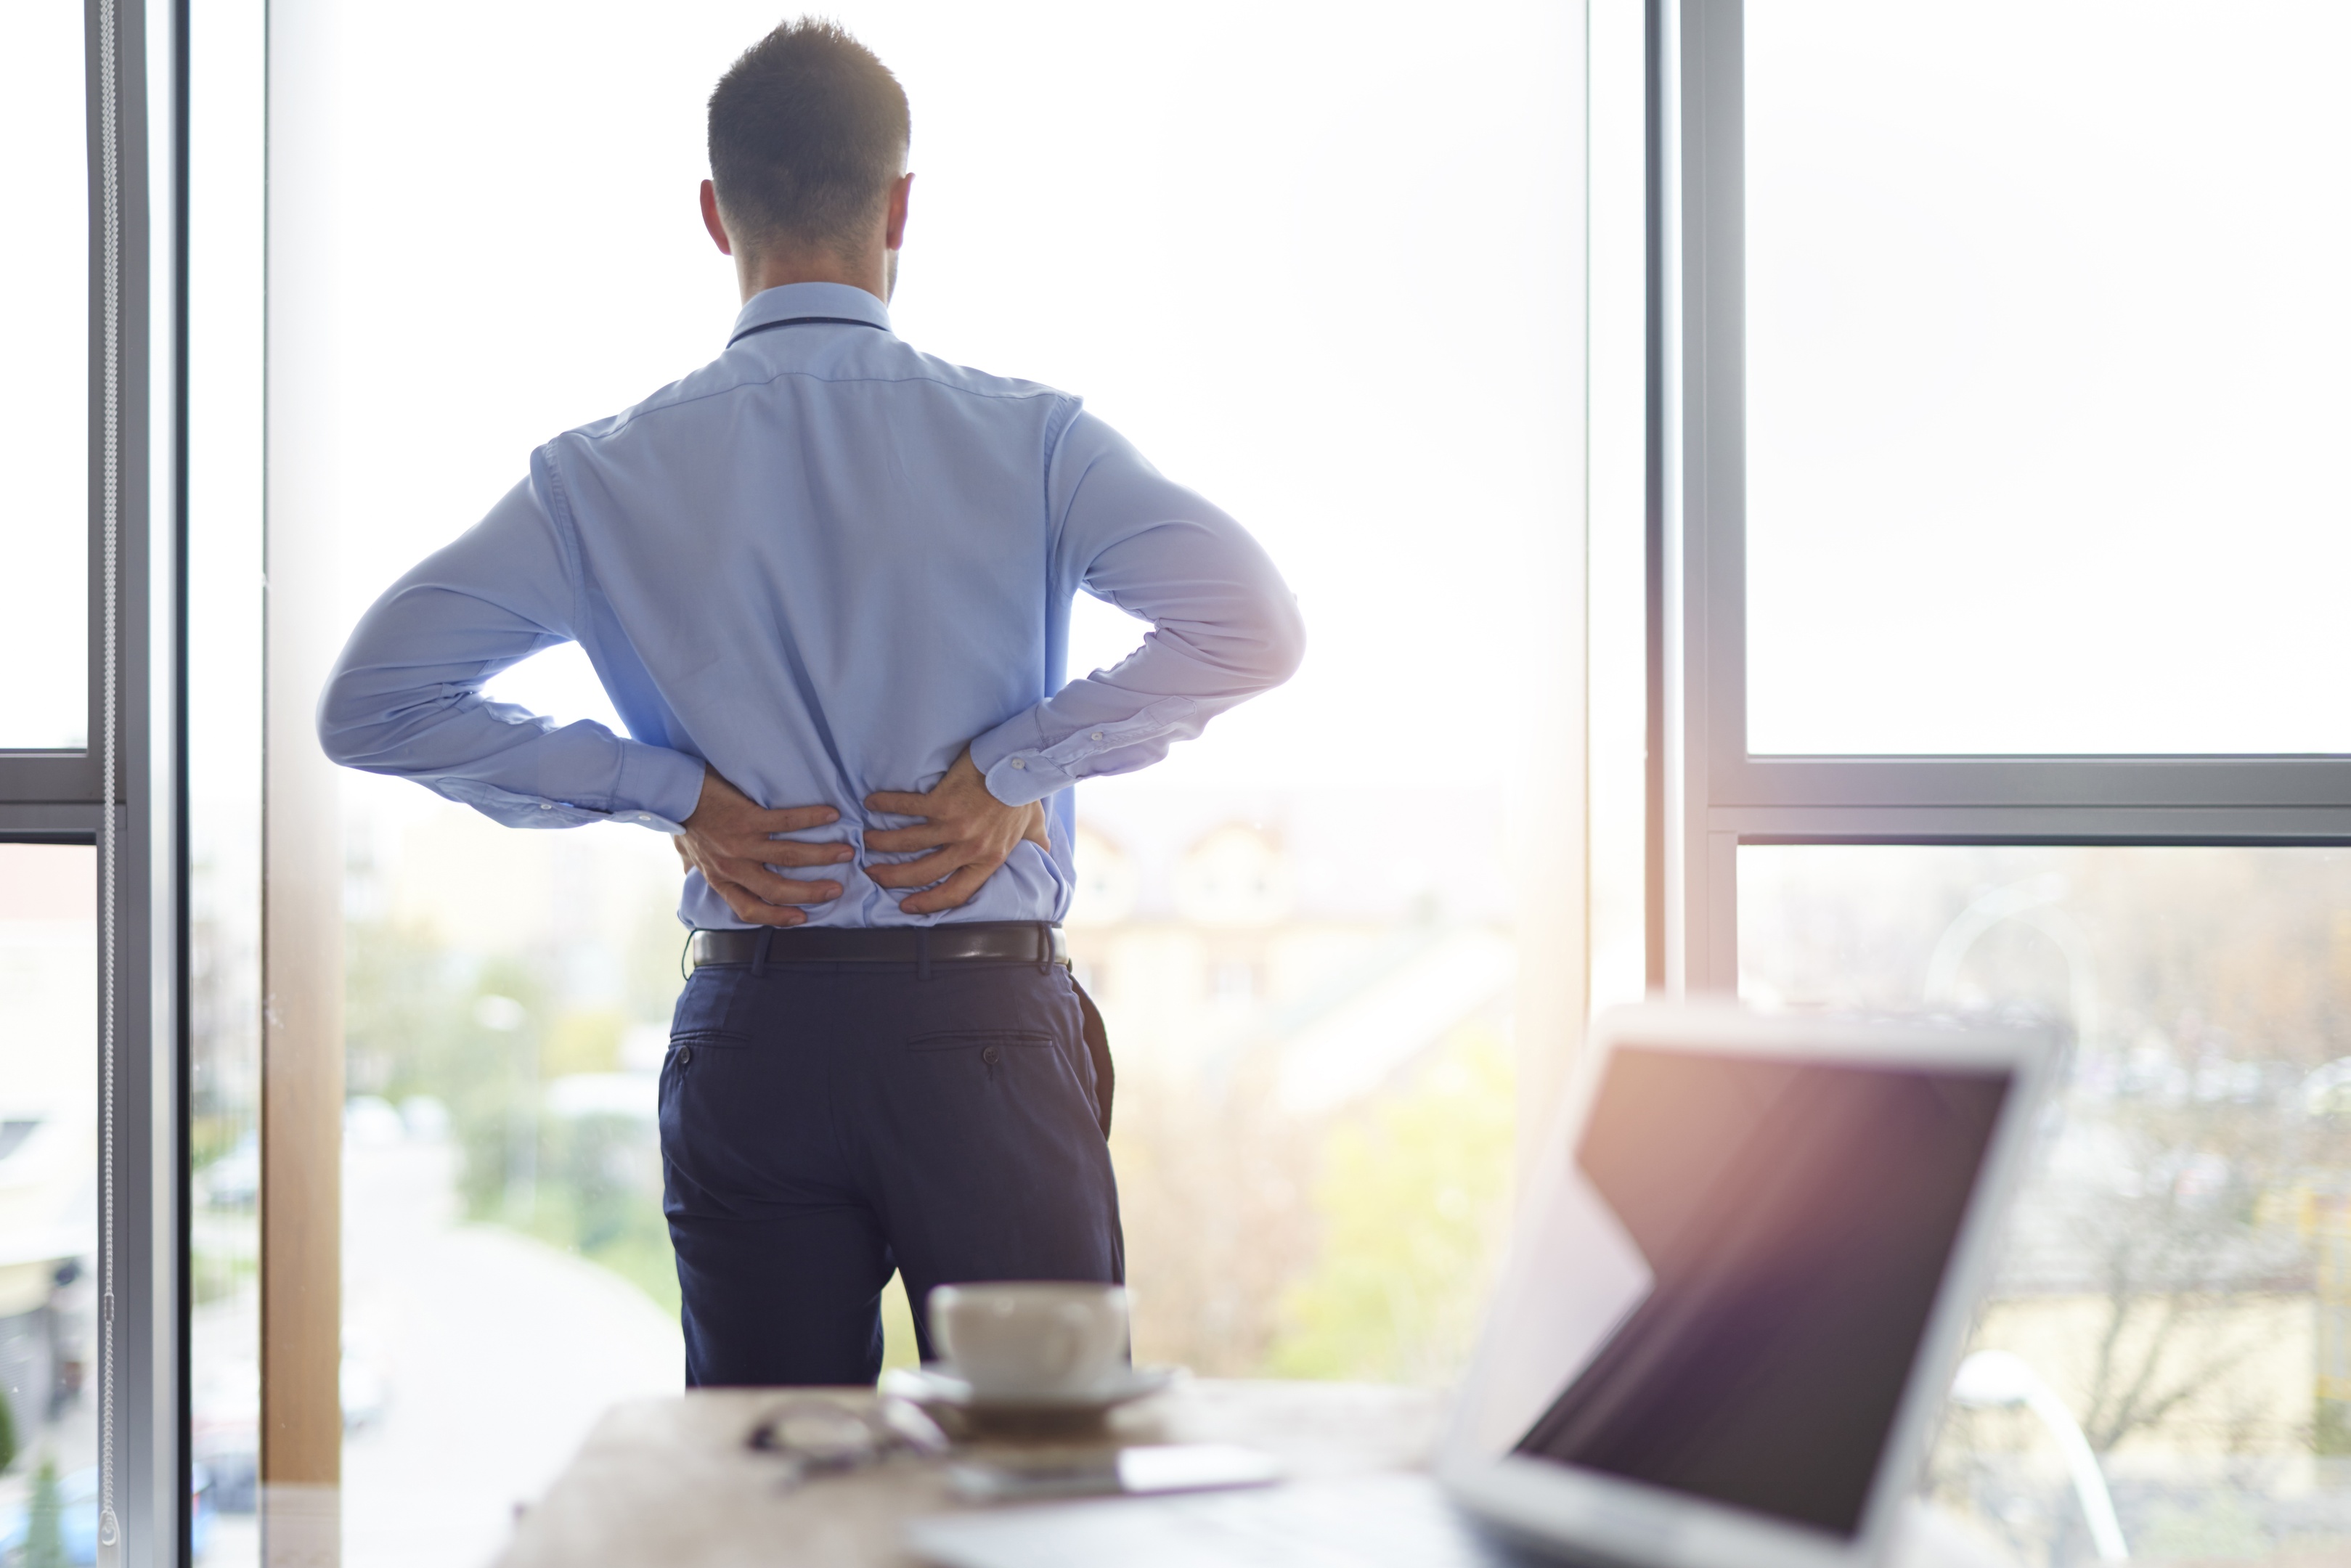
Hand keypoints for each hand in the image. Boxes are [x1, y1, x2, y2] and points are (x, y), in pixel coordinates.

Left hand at [675, 768, 852, 926]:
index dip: (777, 918)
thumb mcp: (684, 850)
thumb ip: (693, 865)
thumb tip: (691, 873)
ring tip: (846, 852)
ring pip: (788, 856)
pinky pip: (785, 822)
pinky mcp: (748, 818)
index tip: (802, 918)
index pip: (749, 909)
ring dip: (821, 855)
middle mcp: (733, 866)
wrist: (672, 792)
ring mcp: (741, 842)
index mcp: (720, 878)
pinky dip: (810, 819)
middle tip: (837, 890)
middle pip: (777, 889)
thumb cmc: (681, 819)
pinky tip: (830, 815)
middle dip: (811, 892)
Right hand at [862, 748, 1051, 914]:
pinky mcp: (943, 800)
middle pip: (923, 872)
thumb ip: (1036, 844)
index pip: (956, 892)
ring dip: (883, 843)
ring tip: (866, 842)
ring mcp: (955, 825)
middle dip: (893, 877)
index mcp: (990, 859)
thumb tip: (1046, 856)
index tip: (906, 906)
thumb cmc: (1023, 794)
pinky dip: (886, 805)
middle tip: (873, 873)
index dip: (928, 903)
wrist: (1019, 762)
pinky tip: (871, 803)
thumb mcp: (1034, 827)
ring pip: (908, 843)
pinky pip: (907, 807)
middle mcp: (970, 847)